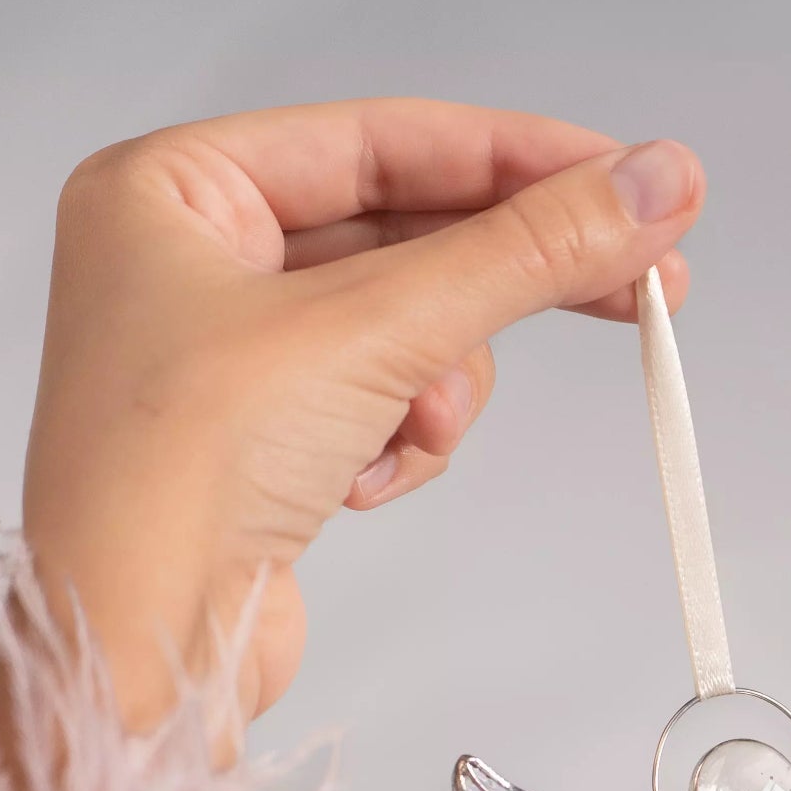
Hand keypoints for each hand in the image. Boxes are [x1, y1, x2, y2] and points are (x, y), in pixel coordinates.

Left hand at [21, 98, 703, 740]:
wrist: (140, 649)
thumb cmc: (175, 479)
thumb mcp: (374, 332)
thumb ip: (524, 254)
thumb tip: (650, 187)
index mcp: (175, 190)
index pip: (383, 140)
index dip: (517, 158)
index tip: (626, 180)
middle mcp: (196, 262)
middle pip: (406, 235)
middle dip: (507, 278)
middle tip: (638, 283)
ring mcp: (236, 362)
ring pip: (410, 332)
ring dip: (439, 386)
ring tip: (419, 430)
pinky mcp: (273, 447)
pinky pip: (388, 407)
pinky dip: (402, 443)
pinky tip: (366, 482)